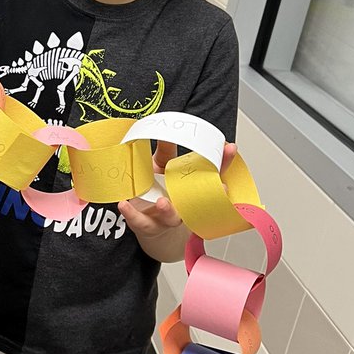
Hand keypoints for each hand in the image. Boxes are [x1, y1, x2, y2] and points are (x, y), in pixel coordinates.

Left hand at [120, 139, 237, 260]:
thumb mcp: (161, 167)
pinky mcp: (147, 225)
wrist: (146, 222)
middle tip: (218, 185)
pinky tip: (124, 205)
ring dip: (168, 210)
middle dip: (209, 193)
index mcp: (190, 189)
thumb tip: (166, 128)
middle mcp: (183, 205)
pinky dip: (132, 214)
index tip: (230, 149)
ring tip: (163, 202)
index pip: (212, 174)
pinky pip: (140, 221)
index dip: (223, 162)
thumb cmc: (157, 192)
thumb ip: (165, 151)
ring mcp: (166, 217)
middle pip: (199, 200)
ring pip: (172, 217)